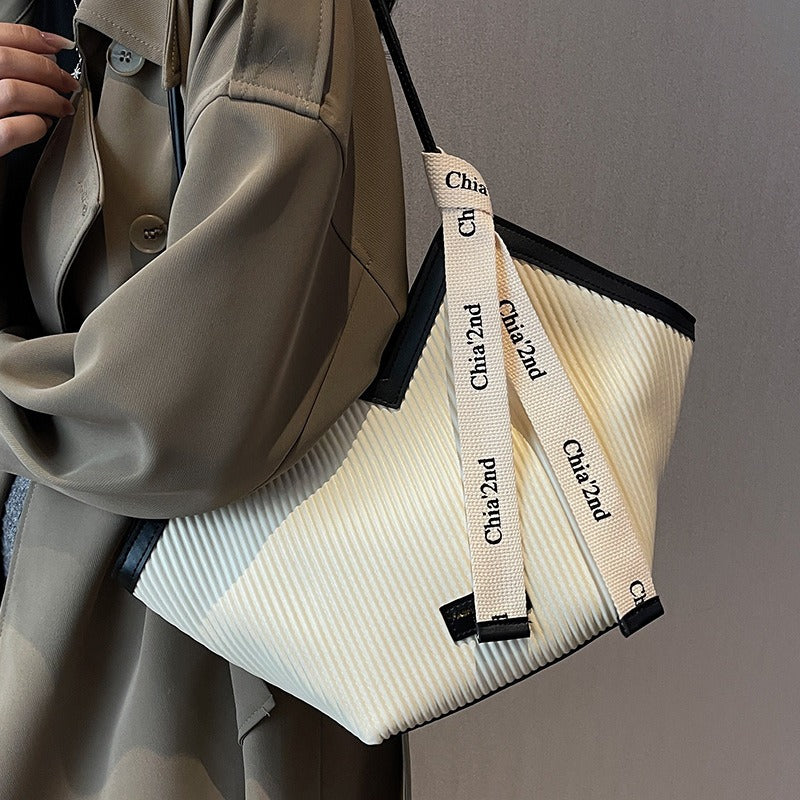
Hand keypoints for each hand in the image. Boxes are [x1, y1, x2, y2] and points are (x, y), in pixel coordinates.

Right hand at [0, 23, 81, 156]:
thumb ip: (9, 66)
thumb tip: (48, 56)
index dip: (34, 38)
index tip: (61, 46)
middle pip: (8, 60)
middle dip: (49, 71)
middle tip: (68, 83)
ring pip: (13, 92)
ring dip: (48, 98)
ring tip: (62, 107)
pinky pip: (13, 130)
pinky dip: (35, 126)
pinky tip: (42, 126)